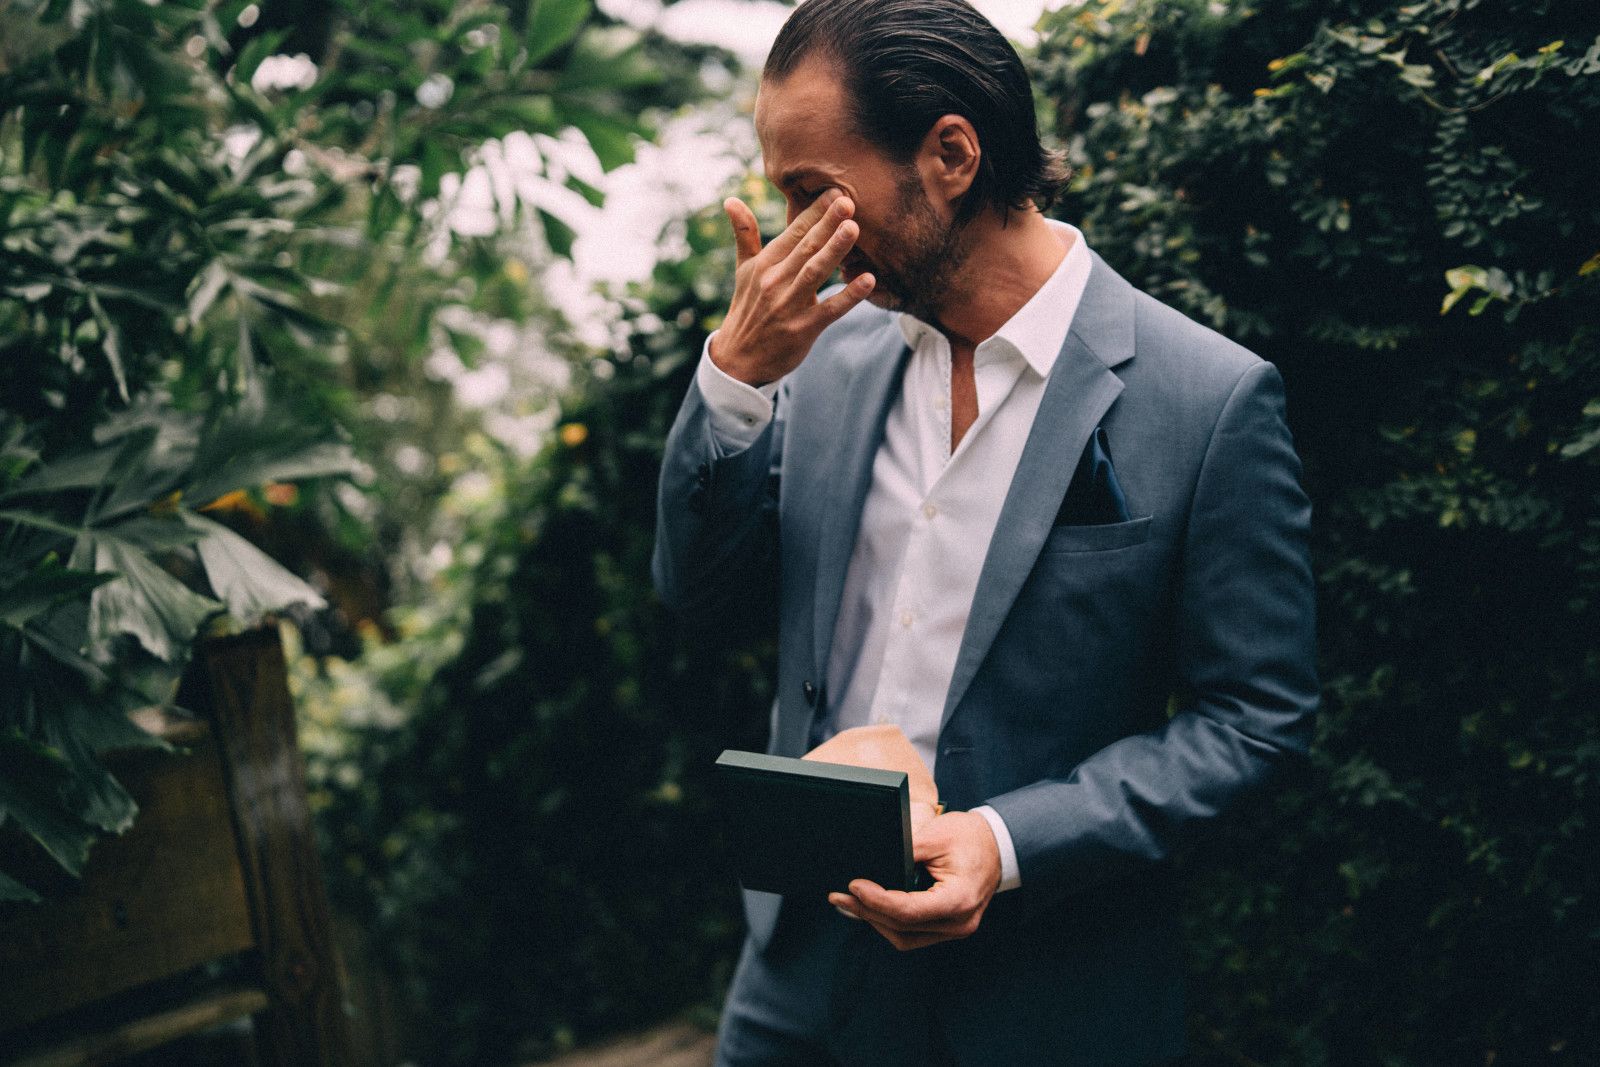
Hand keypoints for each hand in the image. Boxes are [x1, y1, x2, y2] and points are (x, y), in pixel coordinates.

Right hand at [710, 190, 876, 386]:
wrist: (739, 359)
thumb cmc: (747, 308)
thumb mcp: (744, 270)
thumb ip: (745, 234)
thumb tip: (731, 200)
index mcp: (764, 264)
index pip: (793, 233)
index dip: (814, 212)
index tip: (835, 192)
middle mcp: (775, 282)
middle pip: (806, 248)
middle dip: (827, 223)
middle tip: (849, 200)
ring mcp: (788, 306)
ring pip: (815, 273)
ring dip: (835, 250)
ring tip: (854, 229)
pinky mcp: (802, 330)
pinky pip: (829, 310)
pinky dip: (849, 296)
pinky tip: (868, 280)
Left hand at [827, 810, 1001, 950]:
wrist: (998, 846)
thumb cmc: (970, 837)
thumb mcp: (937, 835)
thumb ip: (905, 852)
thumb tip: (872, 863)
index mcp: (959, 900)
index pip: (909, 911)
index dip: (877, 900)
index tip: (853, 886)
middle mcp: (958, 923)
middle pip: (902, 927)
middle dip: (867, 911)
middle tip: (838, 896)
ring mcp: (954, 929)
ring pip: (904, 937)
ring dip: (874, 920)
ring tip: (847, 903)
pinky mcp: (946, 927)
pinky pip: (912, 933)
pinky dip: (888, 921)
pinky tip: (869, 908)